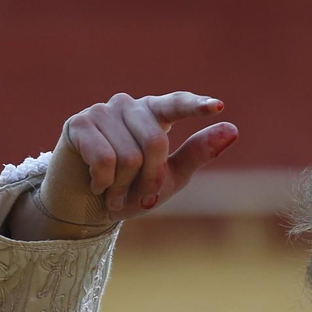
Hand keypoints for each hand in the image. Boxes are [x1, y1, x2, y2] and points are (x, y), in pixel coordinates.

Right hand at [13, 91, 238, 238]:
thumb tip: (233, 129)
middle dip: (149, 180)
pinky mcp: (79, 124)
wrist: (86, 207)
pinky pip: (104, 160)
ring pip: (129, 156)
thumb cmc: (131, 189)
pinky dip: (103, 183)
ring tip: (112, 192)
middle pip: (155, 143)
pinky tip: (96, 184)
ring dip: (123, 187)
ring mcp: (103, 111)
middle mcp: (129, 106)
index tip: (218, 107)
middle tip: (137, 197)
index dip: (196, 105)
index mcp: (154, 114)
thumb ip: (198, 153)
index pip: (177, 104)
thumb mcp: (170, 176)